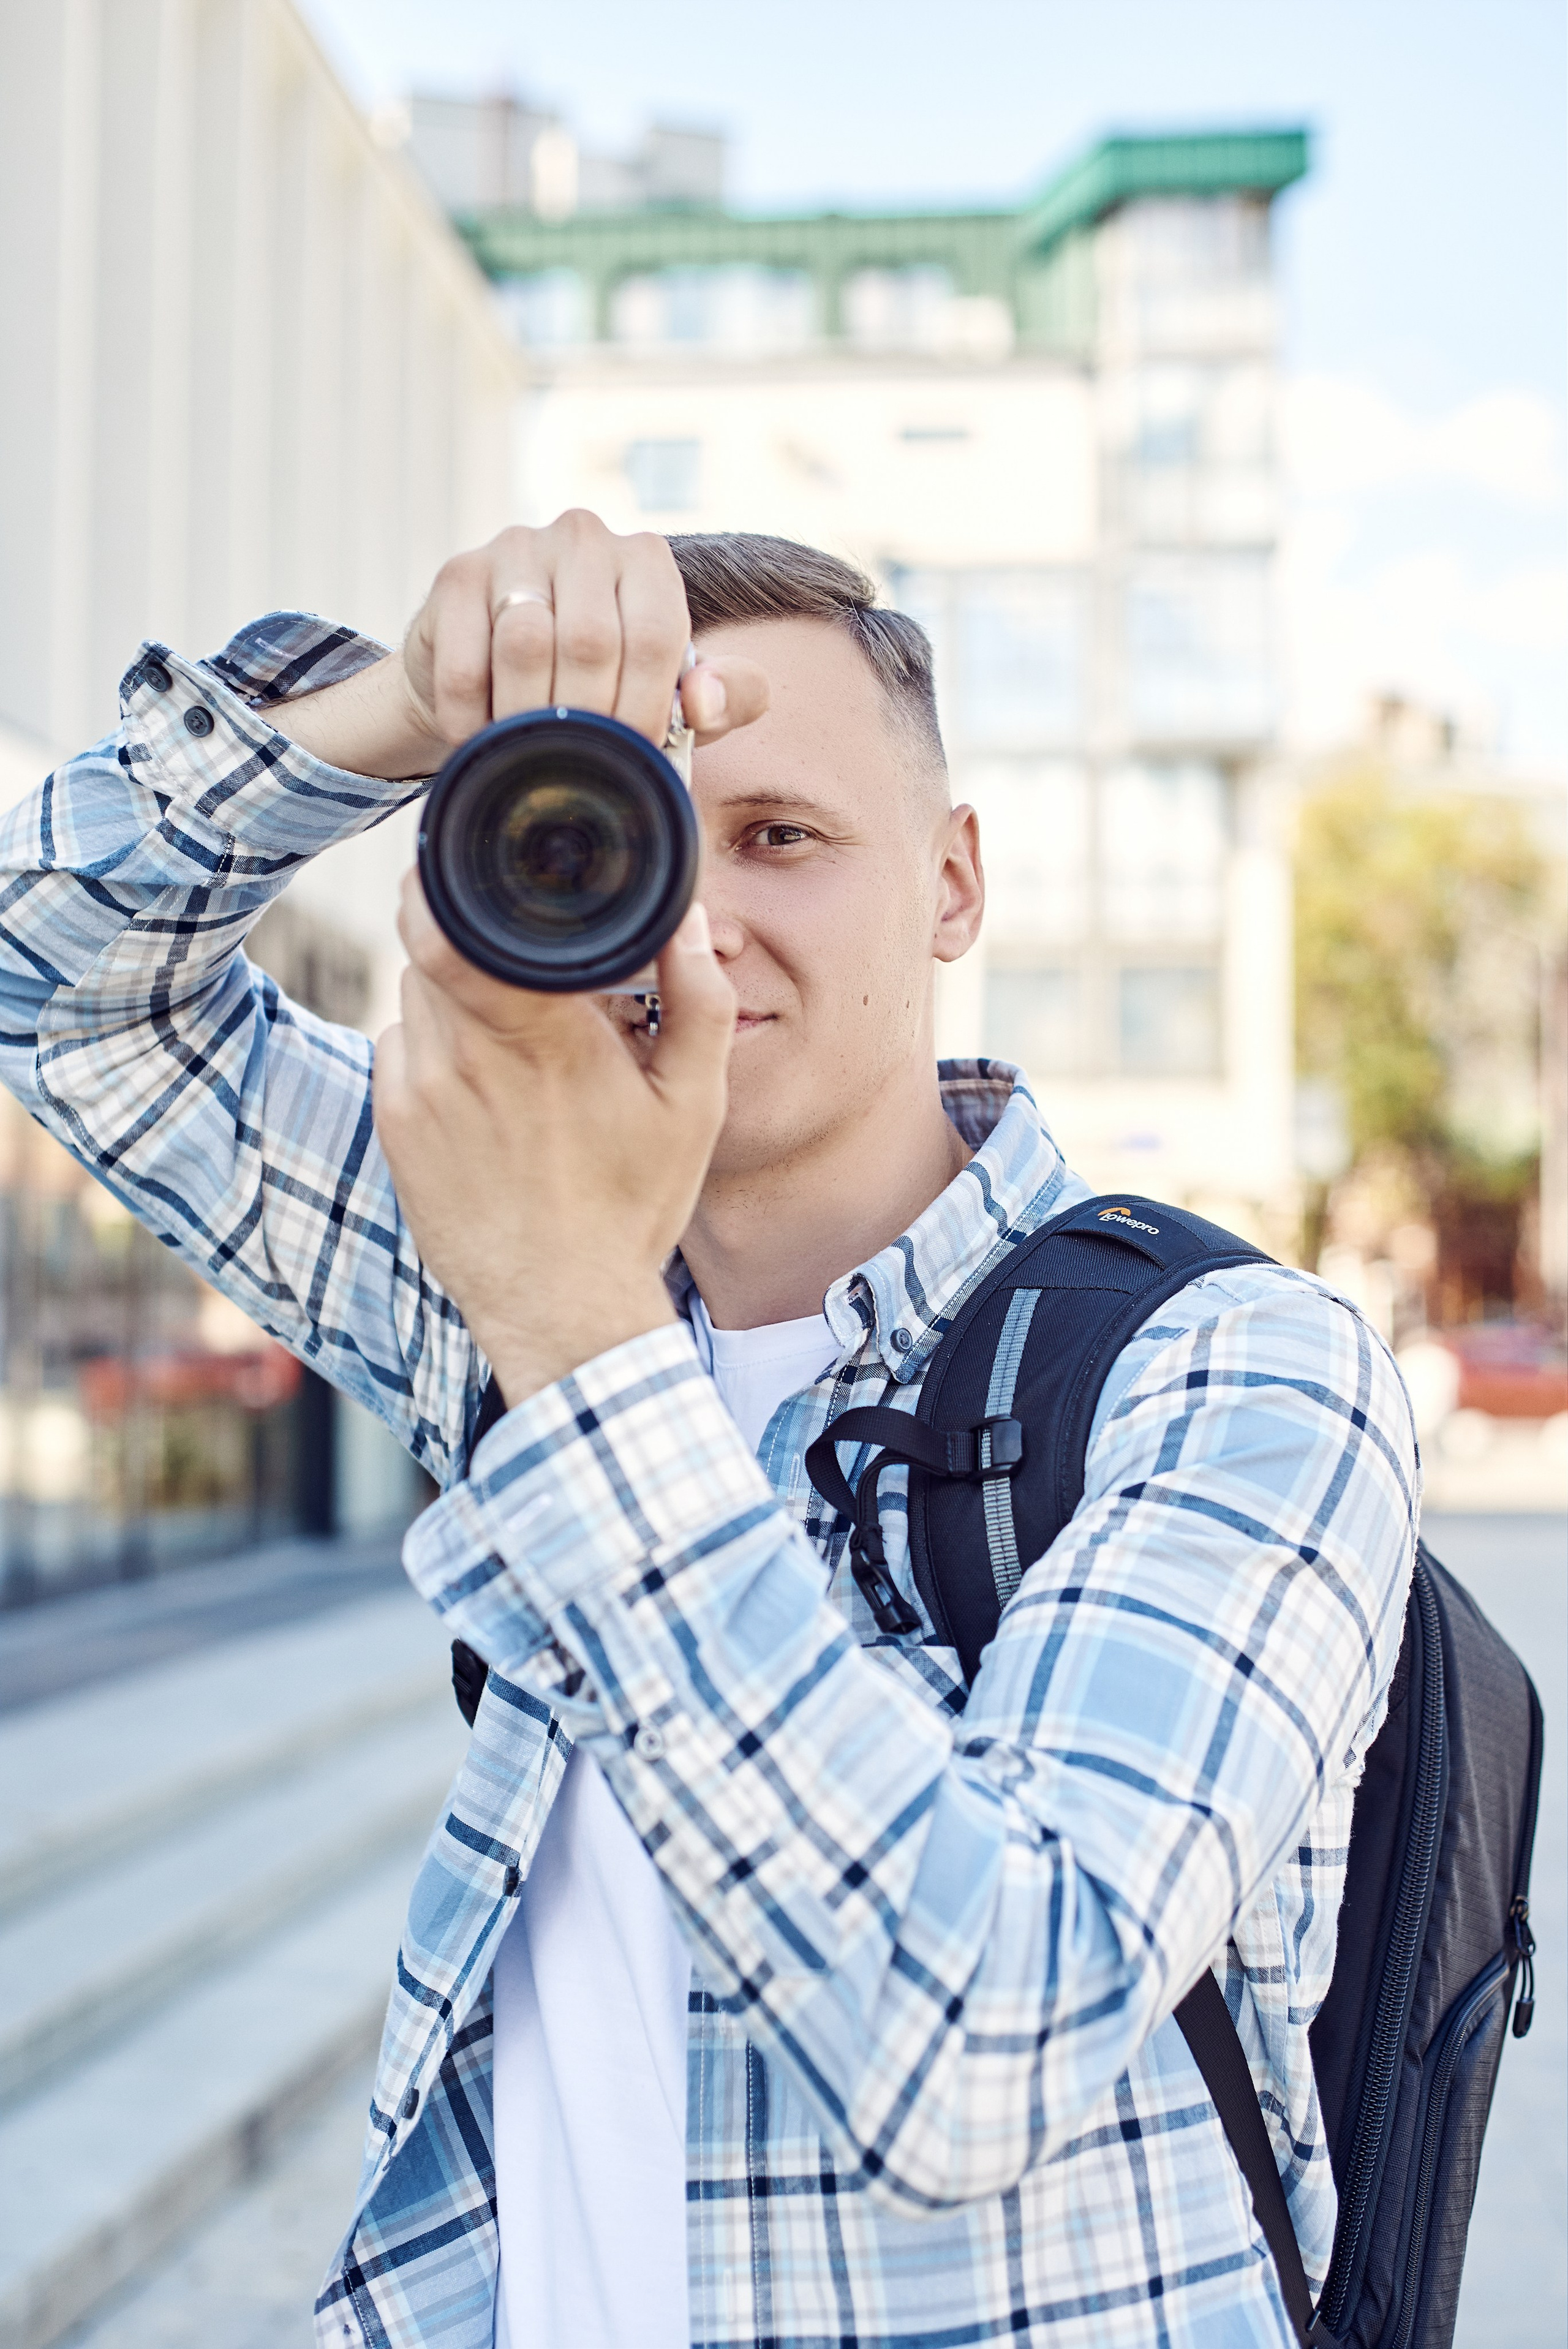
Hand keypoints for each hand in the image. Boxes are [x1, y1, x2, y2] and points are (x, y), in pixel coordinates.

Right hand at [276, 510, 767, 778]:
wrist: (494, 671)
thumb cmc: (598, 686)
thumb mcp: (670, 695)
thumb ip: (720, 699)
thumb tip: (705, 700)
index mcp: (646, 560)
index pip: (657, 636)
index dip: (645, 709)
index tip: (630, 753)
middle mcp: (584, 537)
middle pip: (591, 641)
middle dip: (585, 719)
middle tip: (575, 763)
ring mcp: (515, 547)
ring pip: (525, 642)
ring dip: (526, 718)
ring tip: (528, 754)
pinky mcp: (456, 574)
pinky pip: (464, 660)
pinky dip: (473, 717)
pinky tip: (481, 738)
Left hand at [372, 874, 735, 1405]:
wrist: (563, 1309)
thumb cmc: (632, 1206)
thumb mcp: (693, 1105)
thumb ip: (699, 999)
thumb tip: (686, 920)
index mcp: (543, 1033)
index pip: (455, 924)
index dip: (452, 882)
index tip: (482, 874)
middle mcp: (467, 1053)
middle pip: (436, 943)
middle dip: (478, 940)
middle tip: (526, 971)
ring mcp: (419, 1089)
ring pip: (417, 991)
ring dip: (457, 993)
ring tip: (516, 1040)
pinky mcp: (395, 1124)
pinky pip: (399, 1045)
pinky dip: (435, 1046)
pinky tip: (484, 1087)